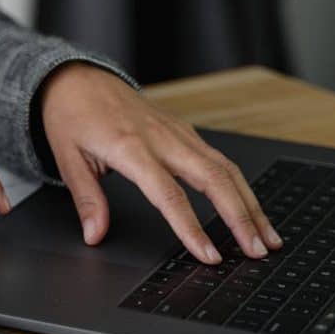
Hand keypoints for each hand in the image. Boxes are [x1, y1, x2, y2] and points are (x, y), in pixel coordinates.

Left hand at [40, 62, 282, 263]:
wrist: (77, 77)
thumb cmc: (71, 115)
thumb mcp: (67, 158)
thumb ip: (86, 199)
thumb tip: (94, 235)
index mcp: (130, 147)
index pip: (169, 195)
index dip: (191, 228)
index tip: (208, 256)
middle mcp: (161, 137)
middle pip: (214, 179)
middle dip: (240, 217)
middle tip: (257, 251)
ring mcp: (177, 131)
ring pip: (225, 168)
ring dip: (250, 203)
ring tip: (267, 237)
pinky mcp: (184, 130)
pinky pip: (218, 159)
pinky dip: (239, 185)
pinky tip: (249, 206)